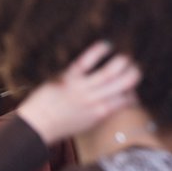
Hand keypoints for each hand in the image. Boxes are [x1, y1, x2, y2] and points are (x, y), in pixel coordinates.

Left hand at [17, 41, 140, 144]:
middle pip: (125, 81)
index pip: (128, 97)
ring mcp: (82, 88)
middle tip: (133, 67)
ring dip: (122, 61)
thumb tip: (121, 98)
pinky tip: (107, 44)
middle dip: (134, 71)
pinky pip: (87, 61)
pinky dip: (99, 51)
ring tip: (125, 57)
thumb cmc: (62, 125)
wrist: (36, 126)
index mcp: (101, 112)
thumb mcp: (88, 122)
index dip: (134, 89)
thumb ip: (105, 110)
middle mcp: (95, 100)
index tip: (132, 85)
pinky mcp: (69, 77)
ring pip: (110, 71)